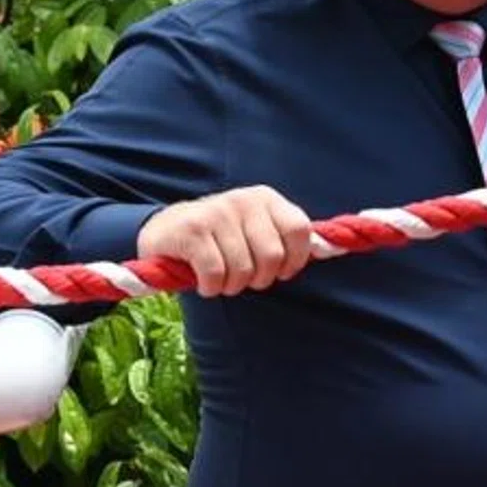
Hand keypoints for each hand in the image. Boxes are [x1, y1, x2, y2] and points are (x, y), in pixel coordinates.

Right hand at [137, 186, 315, 297]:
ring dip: (232, 286)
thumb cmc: (220, 237)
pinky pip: (215, 274)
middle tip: (244, 279)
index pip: (299, 230)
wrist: (165, 229)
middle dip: (260, 279)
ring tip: (222, 280)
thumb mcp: (254, 227)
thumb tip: (321, 250)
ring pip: (243, 269)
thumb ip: (283, 236)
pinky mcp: (191, 231)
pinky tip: (204, 283)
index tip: (281, 273)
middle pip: (272, 256)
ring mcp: (216, 213)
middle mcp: (243, 200)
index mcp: (265, 198)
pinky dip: (211, 288)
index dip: (295, 260)